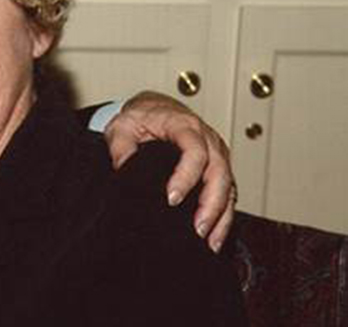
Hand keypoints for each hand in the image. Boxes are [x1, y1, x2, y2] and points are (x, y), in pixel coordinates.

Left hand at [104, 91, 235, 252]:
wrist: (156, 108)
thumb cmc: (142, 116)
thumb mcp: (124, 125)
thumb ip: (121, 146)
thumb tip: (124, 168)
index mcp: (185, 126)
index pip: (195, 151)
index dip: (186, 176)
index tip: (171, 198)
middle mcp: (209, 140)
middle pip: (220, 172)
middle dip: (211, 204)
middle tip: (197, 229)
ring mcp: (218, 155)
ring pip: (228, 186)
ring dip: (221, 216)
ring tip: (209, 241)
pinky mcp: (219, 168)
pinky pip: (228, 193)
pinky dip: (224, 216)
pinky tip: (215, 237)